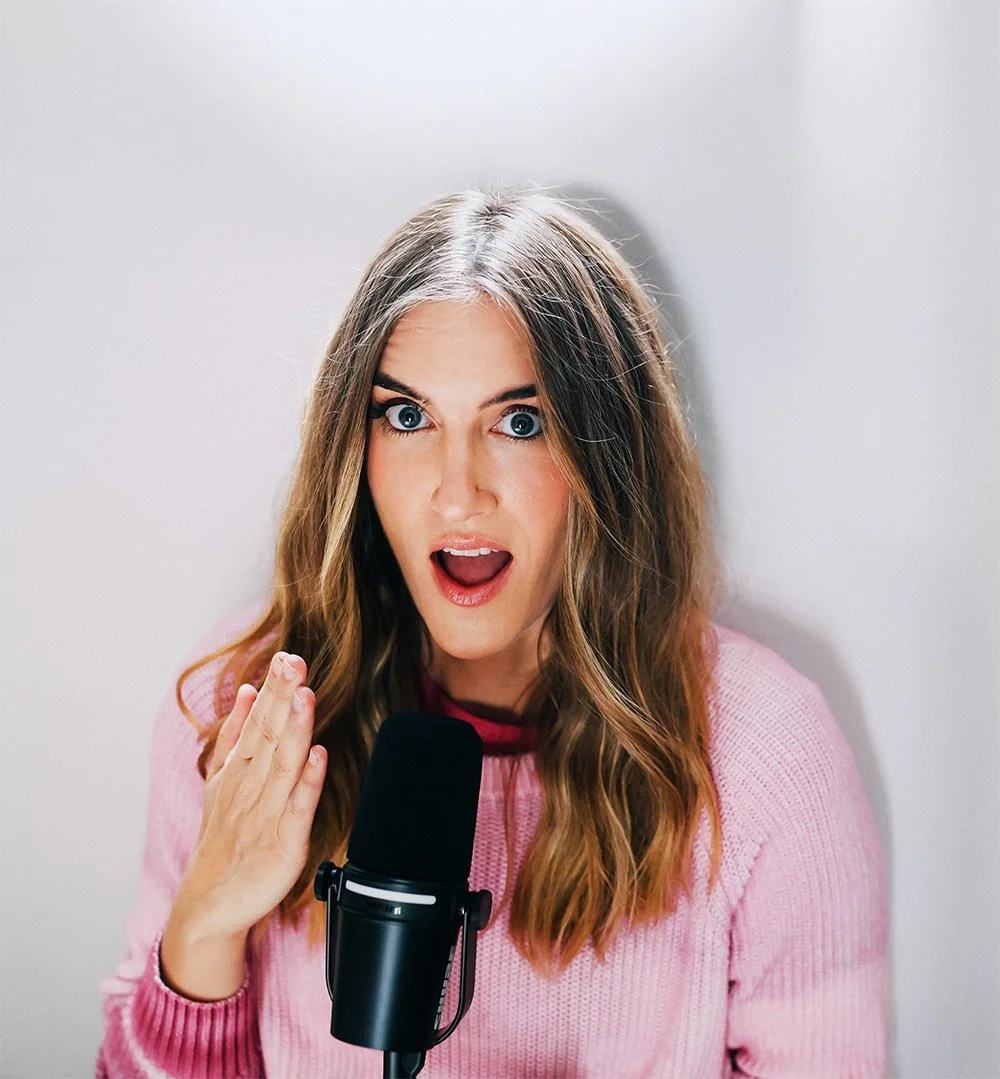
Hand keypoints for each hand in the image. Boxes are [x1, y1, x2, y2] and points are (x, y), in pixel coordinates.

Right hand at [174, 652, 327, 939]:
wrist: (209, 907)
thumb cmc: (222, 841)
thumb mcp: (219, 782)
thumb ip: (234, 735)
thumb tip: (248, 691)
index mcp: (237, 771)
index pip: (257, 722)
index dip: (273, 690)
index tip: (285, 657)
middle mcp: (250, 787)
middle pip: (268, 735)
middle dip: (282, 697)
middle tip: (293, 661)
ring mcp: (266, 813)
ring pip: (283, 764)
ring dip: (295, 728)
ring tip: (304, 694)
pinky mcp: (283, 842)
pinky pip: (298, 807)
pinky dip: (308, 781)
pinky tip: (319, 754)